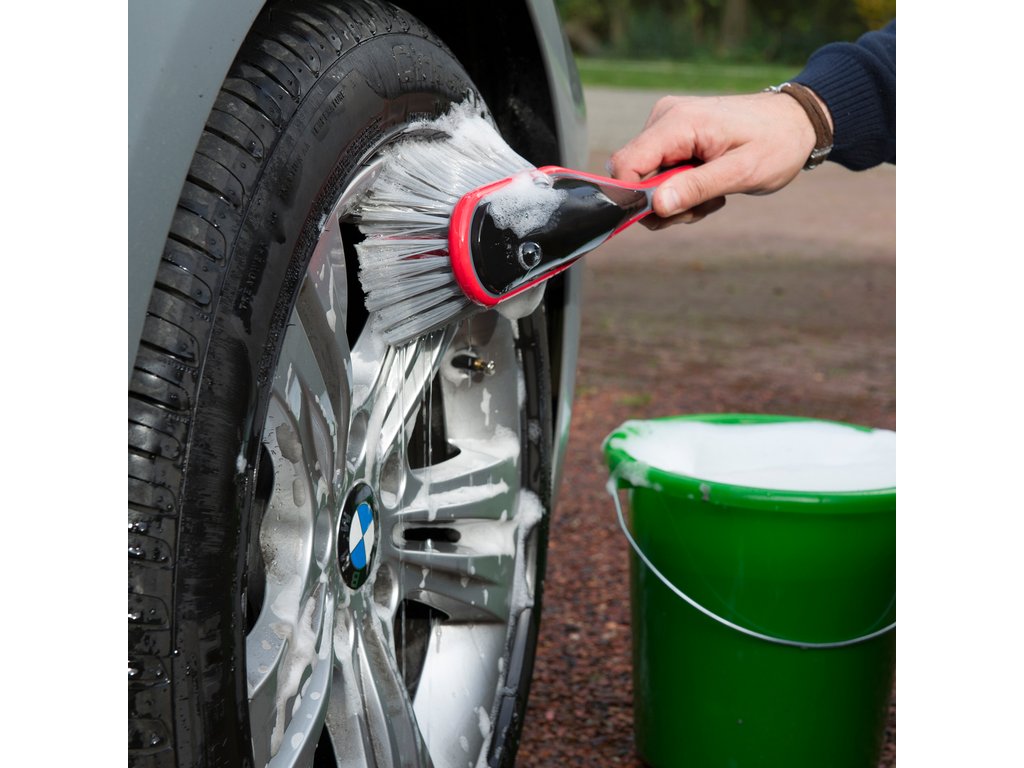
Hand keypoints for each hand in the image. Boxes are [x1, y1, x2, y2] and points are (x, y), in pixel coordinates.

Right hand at [609, 91, 828, 225]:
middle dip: (664, 202)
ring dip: (678, 199)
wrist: (797, 122)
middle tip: (704, 204)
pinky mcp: (672, 135)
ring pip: (647, 180)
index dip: (634, 198)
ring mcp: (667, 125)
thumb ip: (696, 188)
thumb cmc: (777, 144)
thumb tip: (656, 206)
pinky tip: (710, 183)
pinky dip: (682, 188)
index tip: (668, 213)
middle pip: (634, 176)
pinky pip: (660, 173)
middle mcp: (665, 118)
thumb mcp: (742, 172)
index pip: (625, 164)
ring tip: (714, 193)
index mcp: (678, 122)